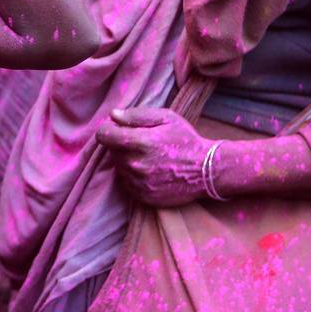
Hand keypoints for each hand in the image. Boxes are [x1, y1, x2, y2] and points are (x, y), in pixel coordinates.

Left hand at [96, 108, 211, 206]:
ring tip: (148, 157)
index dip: (109, 129)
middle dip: (121, 144)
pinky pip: (127, 182)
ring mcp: (138, 183)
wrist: (207, 171)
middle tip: (141, 143)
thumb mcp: (166, 118)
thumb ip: (136, 115)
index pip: (103, 135)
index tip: (118, 129)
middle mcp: (135, 164)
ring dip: (127, 160)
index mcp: (139, 142)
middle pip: (111, 151)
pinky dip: (133, 176)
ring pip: (119, 167)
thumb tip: (113, 115)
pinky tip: (150, 170)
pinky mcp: (142, 196)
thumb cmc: (186, 140)